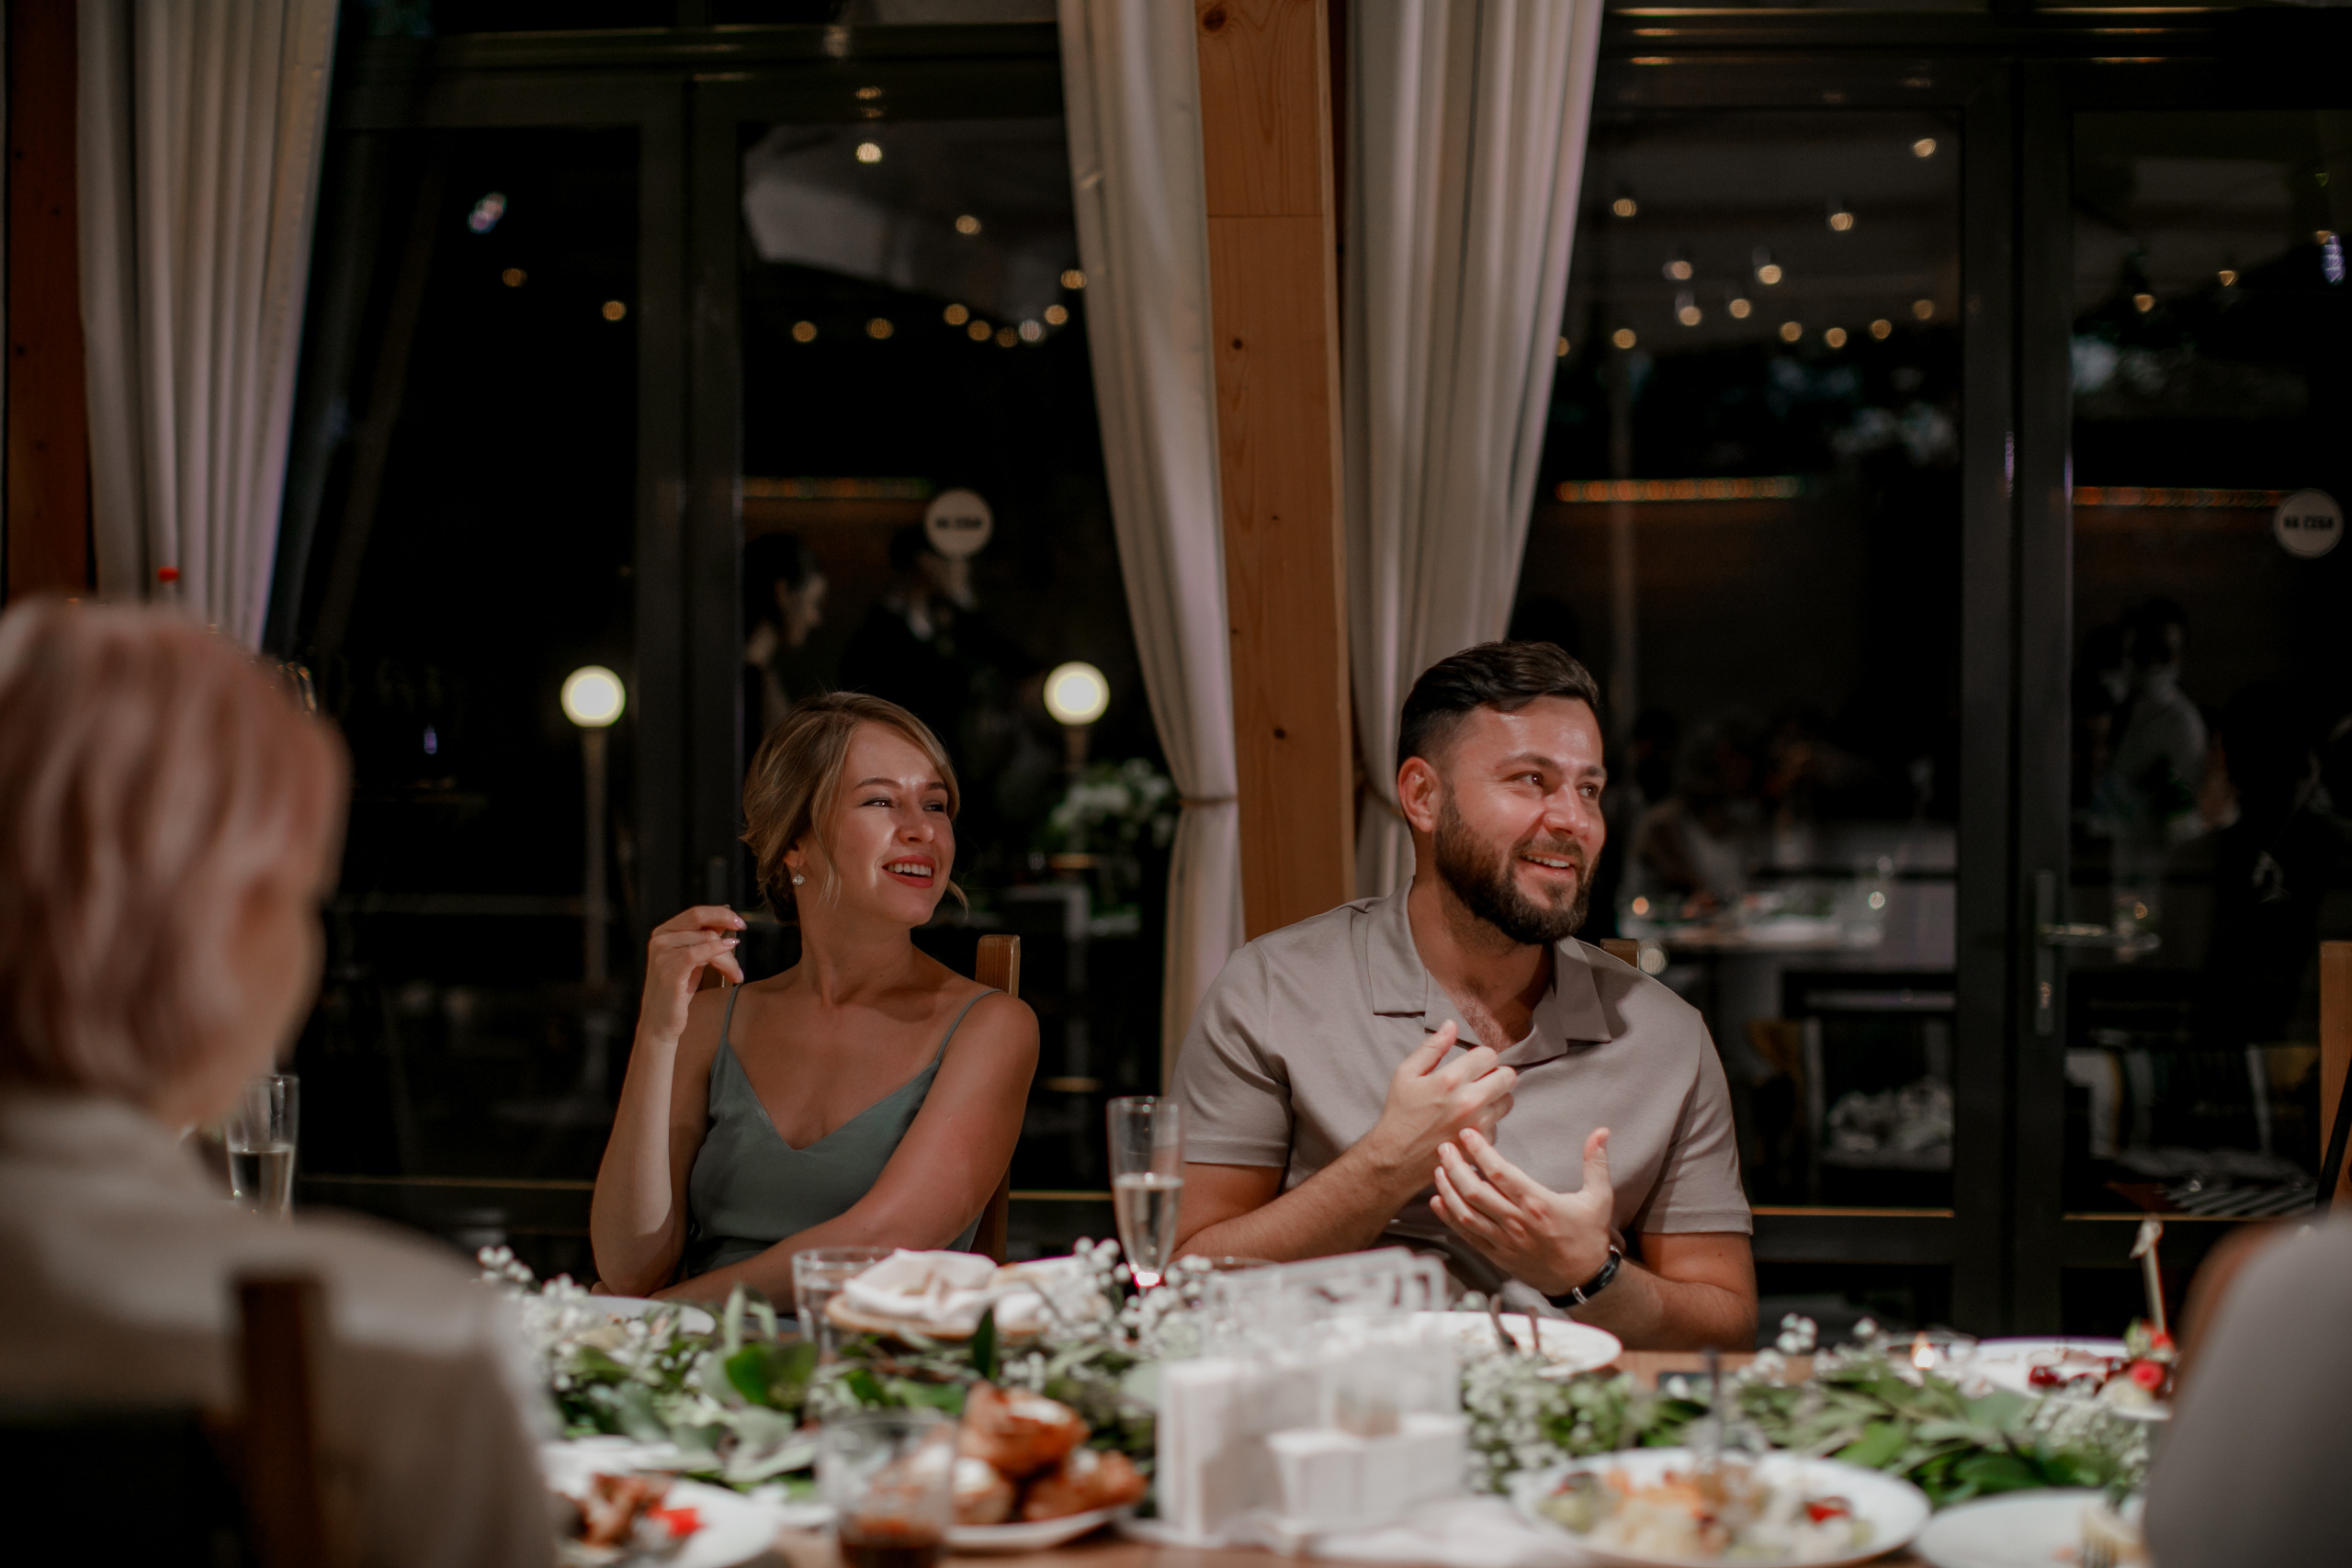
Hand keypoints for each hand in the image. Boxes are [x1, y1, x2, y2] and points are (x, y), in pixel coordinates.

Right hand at [637, 905, 744, 1044]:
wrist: (662, 1022)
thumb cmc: (678, 991)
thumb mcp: (693, 959)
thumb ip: (704, 939)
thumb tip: (725, 921)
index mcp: (663, 932)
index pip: (696, 913)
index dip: (721, 914)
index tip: (740, 922)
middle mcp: (660, 940)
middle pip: (703, 926)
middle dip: (727, 931)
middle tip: (741, 940)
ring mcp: (662, 955)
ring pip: (706, 942)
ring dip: (727, 957)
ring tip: (735, 973)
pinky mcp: (669, 972)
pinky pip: (697, 953)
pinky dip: (717, 952)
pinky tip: (729, 959)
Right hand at [1361, 1023, 1516, 1193]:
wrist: (1396, 1157)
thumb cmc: (1399, 1113)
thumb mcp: (1406, 1073)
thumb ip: (1432, 1047)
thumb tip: (1452, 1025)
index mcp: (1451, 1079)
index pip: (1489, 1055)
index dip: (1481, 1057)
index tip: (1472, 1064)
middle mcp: (1470, 1101)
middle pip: (1508, 1076)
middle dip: (1496, 1074)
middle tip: (1481, 1079)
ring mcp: (1478, 1125)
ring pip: (1508, 1101)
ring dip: (1496, 1098)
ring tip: (1476, 1101)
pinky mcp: (1480, 1145)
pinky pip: (1498, 1125)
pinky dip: (1488, 1122)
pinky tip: (1470, 1123)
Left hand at [1432, 1126, 1613, 1296]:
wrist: (1584, 1281)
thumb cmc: (1589, 1238)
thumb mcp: (1599, 1198)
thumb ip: (1596, 1163)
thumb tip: (1602, 1132)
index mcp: (1538, 1204)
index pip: (1501, 1173)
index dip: (1480, 1152)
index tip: (1467, 1134)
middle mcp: (1517, 1222)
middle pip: (1475, 1191)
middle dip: (1455, 1167)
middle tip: (1444, 1147)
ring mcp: (1504, 1241)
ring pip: (1466, 1214)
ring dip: (1448, 1190)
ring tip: (1438, 1170)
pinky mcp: (1497, 1255)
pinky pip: (1467, 1236)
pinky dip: (1449, 1218)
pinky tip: (1439, 1201)